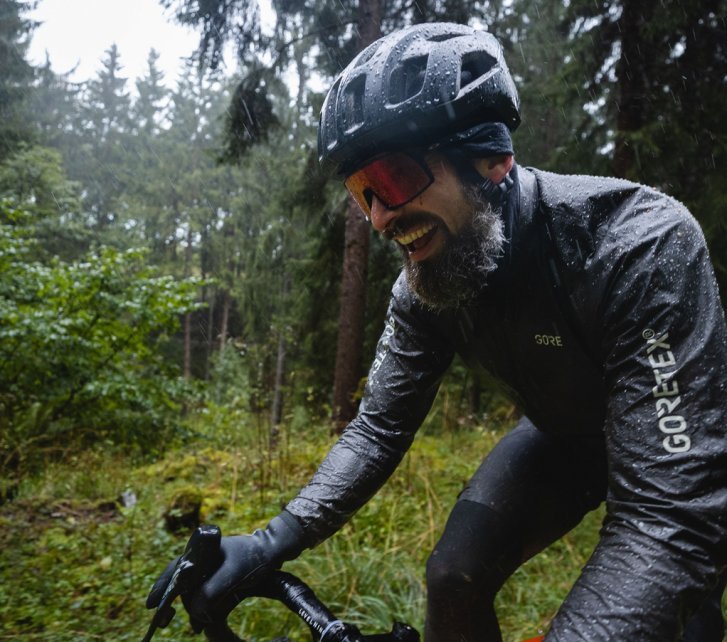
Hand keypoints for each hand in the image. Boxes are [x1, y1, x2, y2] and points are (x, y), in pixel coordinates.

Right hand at [146, 513, 305, 632]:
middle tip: (166, 621)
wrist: (275, 551)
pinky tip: (203, 622)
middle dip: (173, 603)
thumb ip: (210, 592)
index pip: (173, 569)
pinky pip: (205, 595)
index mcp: (200, 550)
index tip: (151, 605)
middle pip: (180, 583)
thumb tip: (194, 612)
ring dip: (191, 608)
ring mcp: (210, 568)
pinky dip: (202, 608)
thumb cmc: (254, 557)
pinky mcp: (219, 578)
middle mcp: (202, 558)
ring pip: (192, 592)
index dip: (161, 588)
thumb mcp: (232, 576)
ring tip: (196, 626)